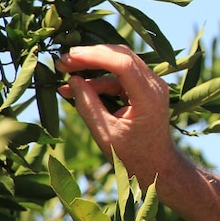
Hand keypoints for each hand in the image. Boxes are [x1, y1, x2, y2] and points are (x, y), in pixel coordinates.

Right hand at [56, 44, 175, 183]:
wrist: (156, 164)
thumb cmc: (132, 155)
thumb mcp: (105, 133)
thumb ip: (88, 106)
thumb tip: (72, 80)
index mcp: (149, 97)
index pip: (123, 64)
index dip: (94, 56)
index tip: (69, 57)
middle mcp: (155, 85)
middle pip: (122, 56)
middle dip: (91, 56)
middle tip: (62, 61)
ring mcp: (152, 84)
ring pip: (121, 62)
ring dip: (93, 66)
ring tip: (65, 71)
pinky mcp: (145, 88)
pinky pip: (121, 75)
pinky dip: (99, 79)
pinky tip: (77, 86)